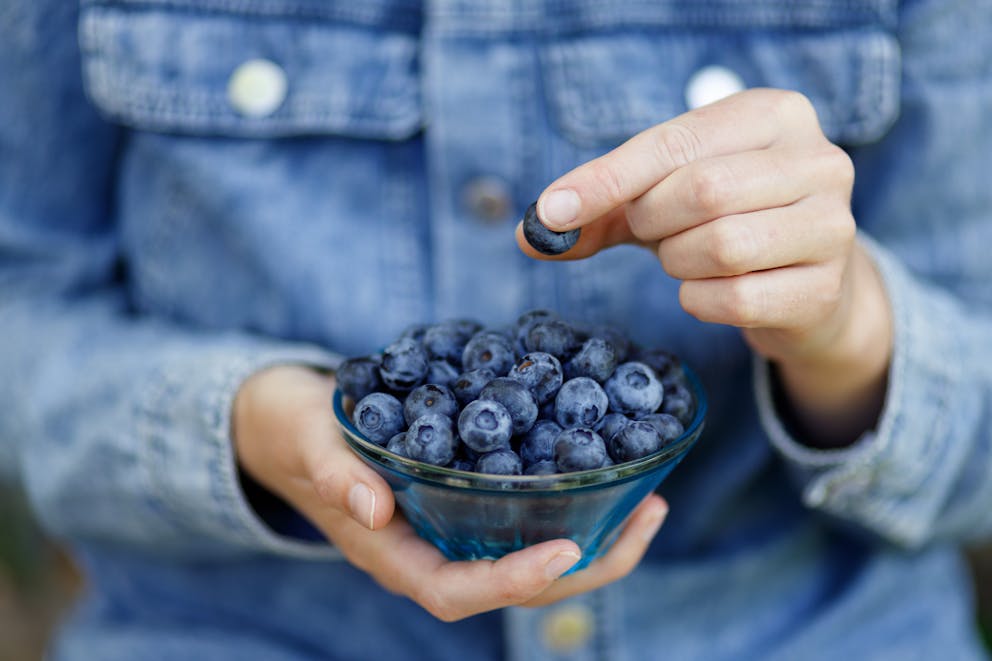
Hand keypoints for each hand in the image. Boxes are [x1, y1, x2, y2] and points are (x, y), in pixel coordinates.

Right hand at [232, 365, 668, 620]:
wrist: (294, 426)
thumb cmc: (299, 433)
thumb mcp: (309, 443)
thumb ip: (333, 474)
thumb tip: (370, 503)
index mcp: (393, 556)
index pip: (460, 591)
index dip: (514, 581)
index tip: (566, 551)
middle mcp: (432, 555)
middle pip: (518, 588)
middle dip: (587, 566)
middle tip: (647, 517)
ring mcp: (452, 534)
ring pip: (532, 561)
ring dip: (596, 542)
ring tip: (651, 504)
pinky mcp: (467, 506)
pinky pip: (526, 522)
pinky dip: (572, 508)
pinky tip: (609, 477)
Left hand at [517, 88, 892, 444]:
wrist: (806, 285)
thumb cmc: (725, 224)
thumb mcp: (664, 199)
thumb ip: (602, 209)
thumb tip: (529, 235)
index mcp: (773, 114)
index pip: (675, 143)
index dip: (607, 179)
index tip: (553, 211)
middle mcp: (819, 160)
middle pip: (702, 191)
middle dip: (653, 222)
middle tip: (650, 234)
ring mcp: (833, 225)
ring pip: (722, 246)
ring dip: (678, 262)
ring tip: (685, 257)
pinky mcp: (826, 288)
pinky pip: (736, 299)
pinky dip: (700, 301)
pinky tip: (709, 291)